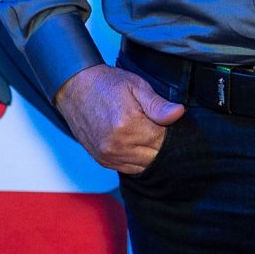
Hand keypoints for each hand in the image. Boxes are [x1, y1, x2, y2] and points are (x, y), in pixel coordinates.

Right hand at [54, 64, 186, 173]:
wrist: (75, 88)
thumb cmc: (106, 84)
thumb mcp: (136, 86)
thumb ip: (158, 104)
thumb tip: (179, 113)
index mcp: (128, 124)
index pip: (164, 139)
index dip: (169, 129)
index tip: (164, 120)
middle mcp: (117, 145)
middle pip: (155, 155)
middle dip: (161, 143)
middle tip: (155, 125)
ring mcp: (108, 155)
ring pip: (145, 165)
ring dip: (150, 152)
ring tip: (144, 132)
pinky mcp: (103, 160)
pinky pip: (130, 169)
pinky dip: (138, 159)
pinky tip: (136, 143)